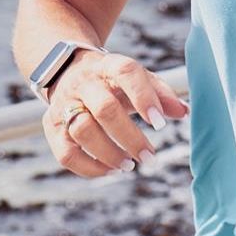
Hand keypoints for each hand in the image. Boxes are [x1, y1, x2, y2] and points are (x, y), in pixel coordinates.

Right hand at [41, 50, 188, 177]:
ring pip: (82, 131)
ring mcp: (64, 104)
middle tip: (149, 157)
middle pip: (104, 109)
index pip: (126, 73)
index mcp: (108, 65)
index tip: (160, 123)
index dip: (144, 97)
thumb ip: (161, 93)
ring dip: (109, 153)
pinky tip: (110, 170)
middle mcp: (83, 83)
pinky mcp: (51, 126)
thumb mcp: (138, 78)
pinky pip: (65, 153)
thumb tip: (183, 112)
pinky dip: (89, 167)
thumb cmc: (113, 80)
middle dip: (130, 137)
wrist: (69, 70)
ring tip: (130, 166)